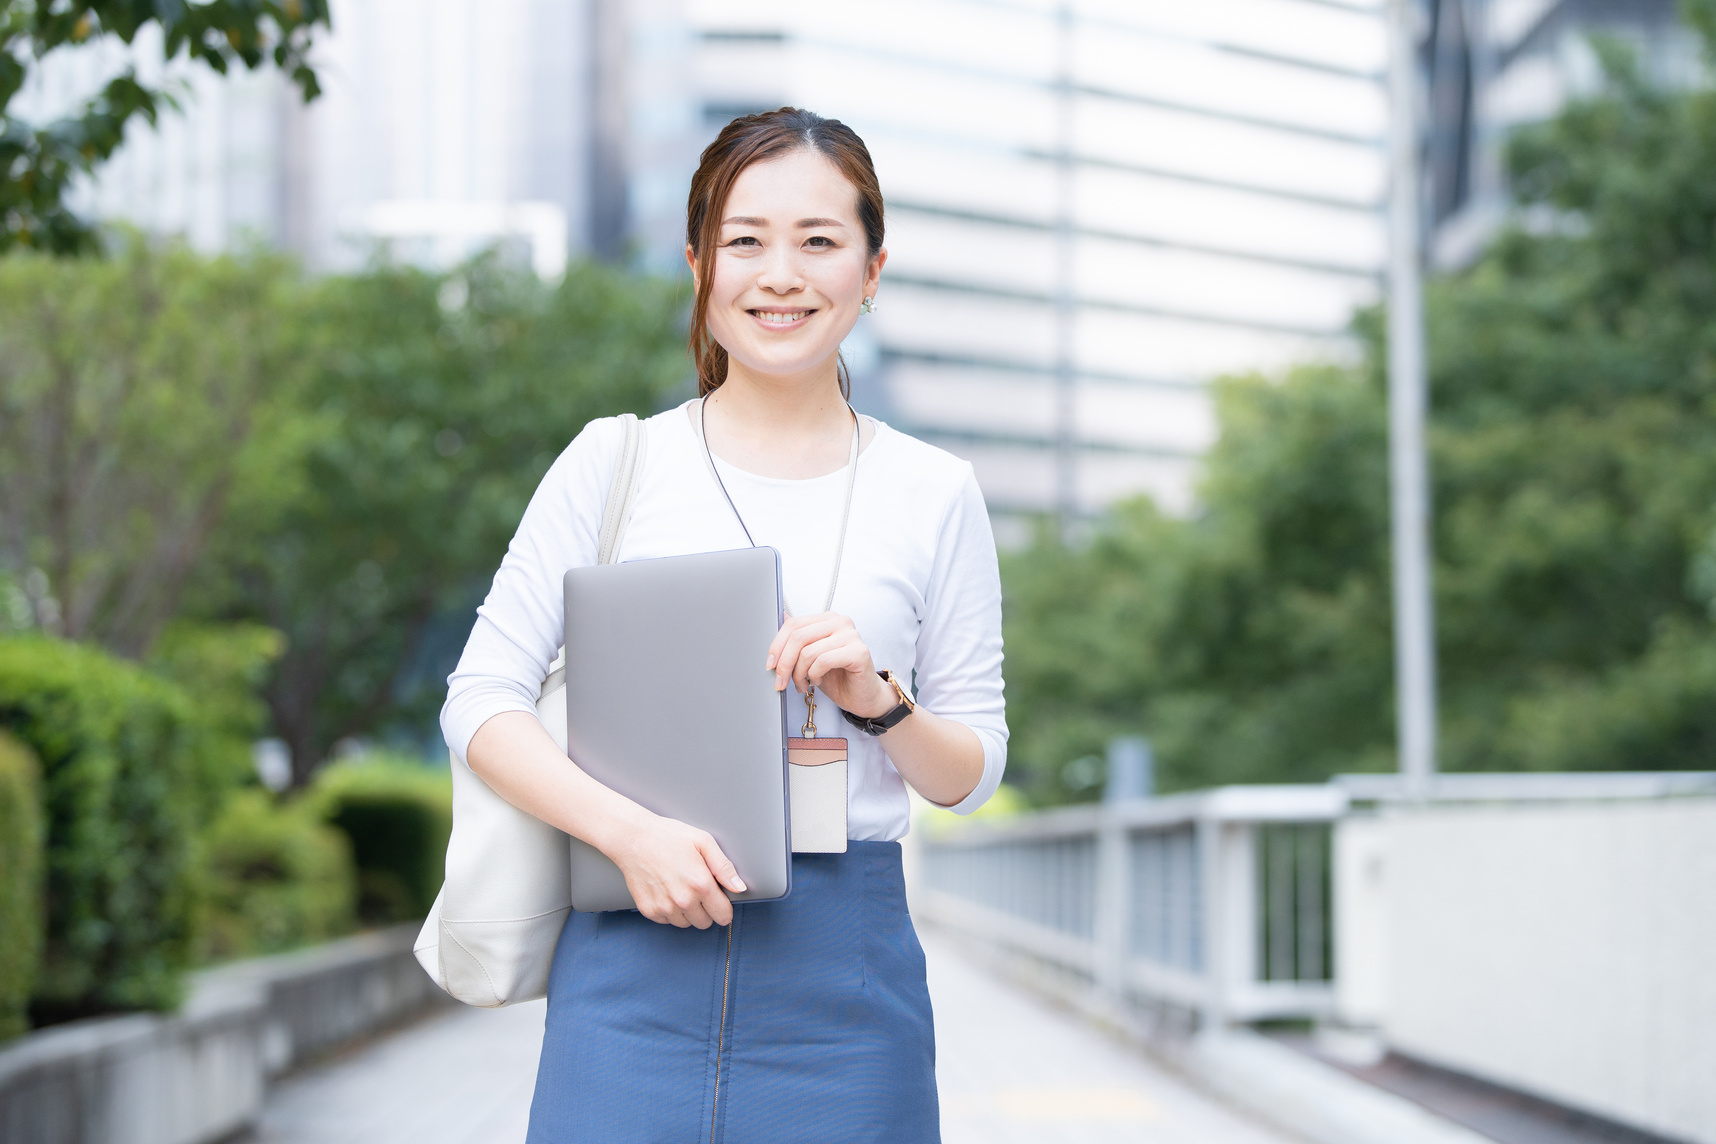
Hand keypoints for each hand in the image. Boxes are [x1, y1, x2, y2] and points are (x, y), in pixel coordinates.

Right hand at [606, 811, 747, 927]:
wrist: (633, 838)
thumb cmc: (669, 836)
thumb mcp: (703, 842)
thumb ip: (724, 867)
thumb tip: (740, 888)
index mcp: (701, 884)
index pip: (723, 915)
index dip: (724, 907)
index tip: (718, 899)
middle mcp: (683, 901)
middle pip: (705, 923)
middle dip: (706, 909)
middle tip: (697, 889)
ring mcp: (665, 908)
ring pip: (686, 924)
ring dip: (688, 912)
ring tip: (681, 888)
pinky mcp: (649, 910)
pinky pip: (667, 921)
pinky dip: (670, 911)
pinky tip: (667, 892)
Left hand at [767, 612, 895, 718]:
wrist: (862, 697)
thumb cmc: (838, 678)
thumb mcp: (810, 657)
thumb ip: (798, 639)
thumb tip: (781, 617)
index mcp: (828, 619)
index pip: (794, 624)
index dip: (776, 646)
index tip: (770, 665)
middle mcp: (841, 622)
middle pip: (798, 637)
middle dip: (784, 664)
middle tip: (780, 682)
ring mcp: (851, 635)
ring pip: (808, 651)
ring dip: (799, 674)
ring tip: (803, 685)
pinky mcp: (859, 652)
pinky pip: (823, 661)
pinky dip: (814, 675)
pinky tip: (817, 680)